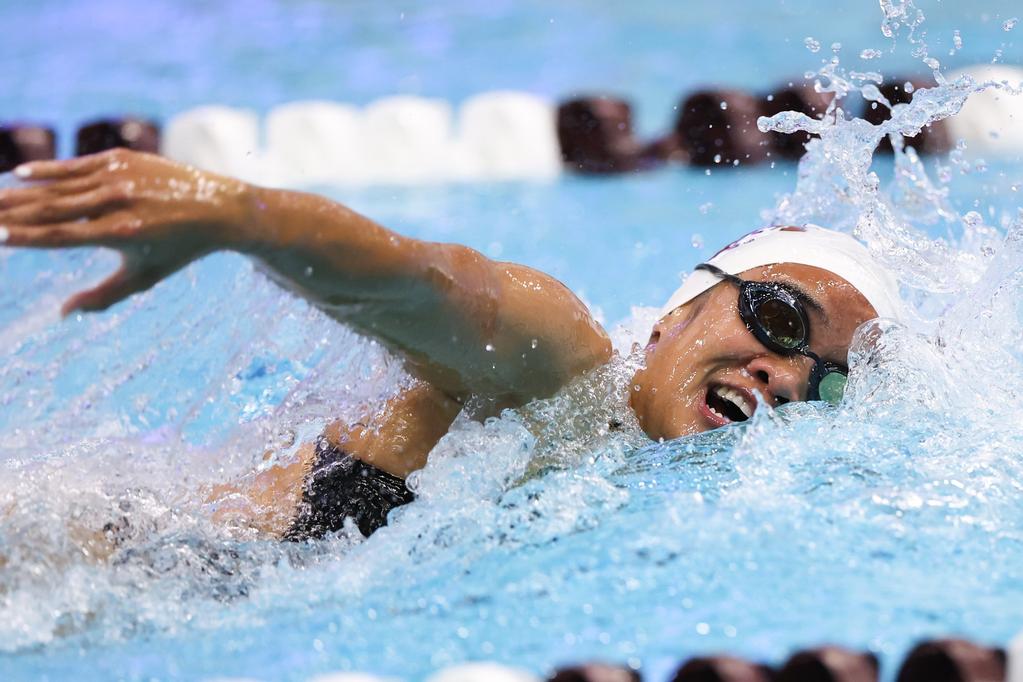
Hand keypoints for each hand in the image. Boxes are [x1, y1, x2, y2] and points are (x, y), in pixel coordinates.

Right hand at [0, 149, 250, 315]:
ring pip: (60, 186)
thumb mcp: (144, 277)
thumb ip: (102, 297)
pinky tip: (21, 176)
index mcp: (121, 233)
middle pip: (50, 208)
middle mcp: (117, 202)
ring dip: (22, 192)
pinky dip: (50, 170)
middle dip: (11, 212)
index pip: (59, 236)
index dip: (24, 237)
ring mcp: (120, 177)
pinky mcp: (125, 158)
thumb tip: (63, 314)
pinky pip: (78, 165)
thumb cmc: (179, 250)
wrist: (220, 208)